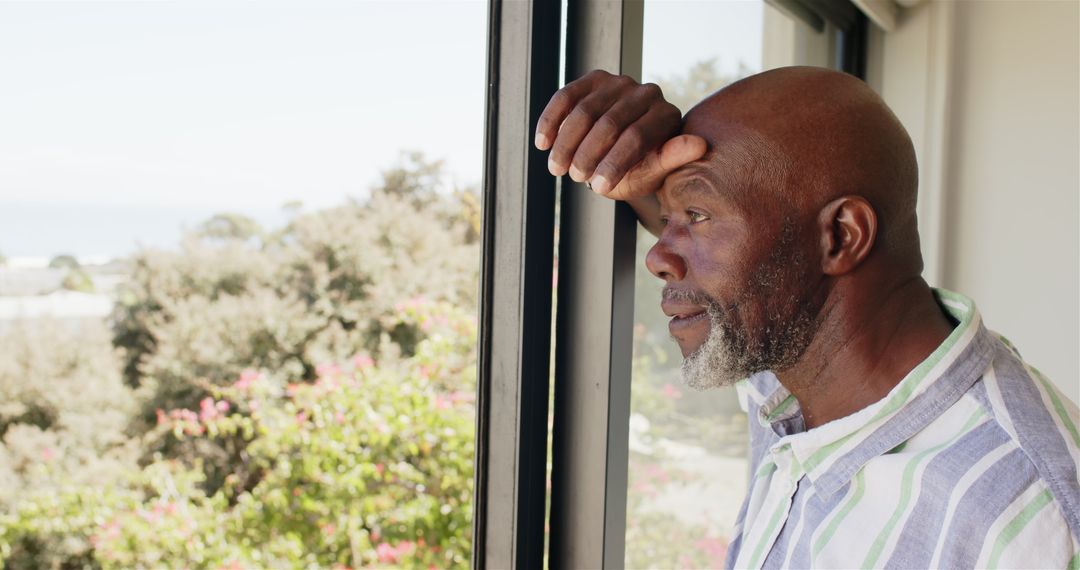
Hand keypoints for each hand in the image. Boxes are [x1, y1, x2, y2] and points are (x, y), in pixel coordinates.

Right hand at [534, 69, 705, 203]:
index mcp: (666, 116)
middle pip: (609, 123)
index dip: (614, 164)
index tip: (598, 188)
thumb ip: (672, 159)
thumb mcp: (654, 173)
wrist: (622, 155)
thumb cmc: (640, 170)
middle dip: (588, 154)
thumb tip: (700, 143)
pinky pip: (566, 97)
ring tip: (558, 169)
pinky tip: (543, 144)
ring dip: (566, 143)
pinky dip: (551, 121)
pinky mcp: (594, 79)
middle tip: (576, 178)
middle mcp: (646, 92)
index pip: (637, 137)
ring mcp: (619, 82)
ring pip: (583, 111)